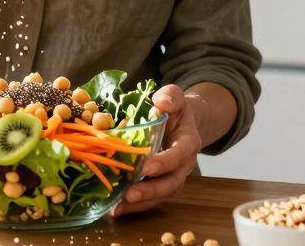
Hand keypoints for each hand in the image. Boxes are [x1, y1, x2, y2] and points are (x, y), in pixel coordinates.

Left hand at [111, 85, 201, 215]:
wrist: (180, 122)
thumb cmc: (174, 109)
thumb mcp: (175, 96)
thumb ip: (171, 97)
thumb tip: (161, 102)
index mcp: (188, 143)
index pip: (179, 155)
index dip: (165, 162)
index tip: (148, 167)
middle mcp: (183, 165)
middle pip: (171, 183)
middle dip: (151, 191)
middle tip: (130, 195)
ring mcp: (172, 176)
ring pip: (161, 195)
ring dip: (141, 204)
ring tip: (118, 208)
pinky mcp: (160, 184)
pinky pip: (150, 198)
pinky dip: (134, 206)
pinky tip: (116, 209)